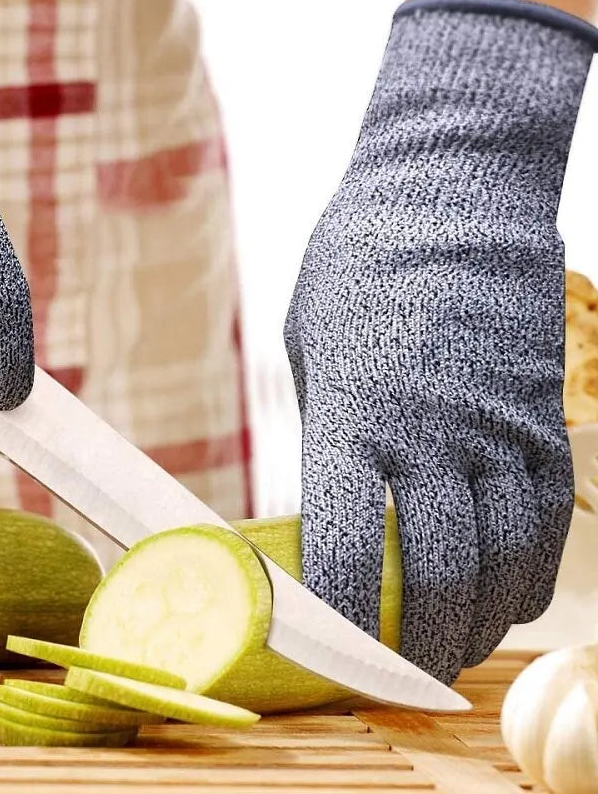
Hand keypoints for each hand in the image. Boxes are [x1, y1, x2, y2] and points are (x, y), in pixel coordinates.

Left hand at [284, 0, 596, 680]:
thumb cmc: (357, 265)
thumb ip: (330, 434)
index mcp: (355, 419)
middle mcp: (431, 438)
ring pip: (500, 565)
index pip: (351, 555)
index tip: (331, 649)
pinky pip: (545, 524)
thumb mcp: (315, 348)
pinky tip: (501, 596)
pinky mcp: (543, 418)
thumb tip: (330, 507)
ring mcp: (498, 431)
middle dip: (413, 643)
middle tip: (394, 668)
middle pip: (434, 580)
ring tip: (447, 648)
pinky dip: (525, 576)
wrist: (450, 191)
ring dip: (474, 623)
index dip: (342, 622)